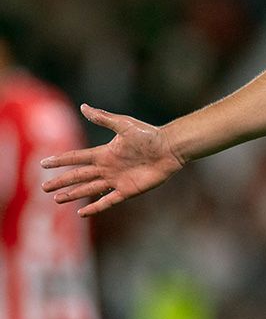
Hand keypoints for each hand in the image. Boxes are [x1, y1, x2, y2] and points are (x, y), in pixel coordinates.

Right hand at [40, 104, 185, 215]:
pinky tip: (82, 212)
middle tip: (44, 188)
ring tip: (57, 199)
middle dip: (61, 181)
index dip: (61, 161)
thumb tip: (83, 106)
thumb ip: (103, 118)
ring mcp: (116, 180)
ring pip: (89, 189)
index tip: (44, 164)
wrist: (170, 148)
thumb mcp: (124, 125)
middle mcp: (107, 167)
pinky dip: (95, 207)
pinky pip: (108, 201)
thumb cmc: (149, 135)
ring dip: (73, 194)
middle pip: (79, 176)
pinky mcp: (128, 190)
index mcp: (104, 152)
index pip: (77, 158)